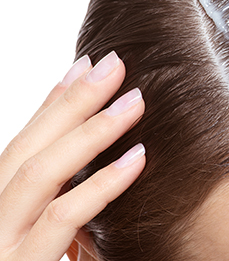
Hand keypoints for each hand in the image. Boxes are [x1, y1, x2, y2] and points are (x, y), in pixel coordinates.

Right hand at [0, 52, 145, 260]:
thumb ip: (62, 203)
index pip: (20, 143)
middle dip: (71, 102)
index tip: (85, 65)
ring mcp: (1, 243)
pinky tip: (136, 160)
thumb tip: (109, 159)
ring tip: (134, 100)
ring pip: (38, 175)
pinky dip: (100, 185)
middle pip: (26, 148)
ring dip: (89, 132)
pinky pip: (61, 221)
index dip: (51, 101)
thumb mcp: (43, 238)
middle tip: (114, 64)